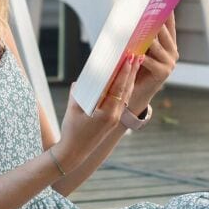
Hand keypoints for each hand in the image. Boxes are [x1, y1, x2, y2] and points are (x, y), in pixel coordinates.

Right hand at [53, 54, 143, 171]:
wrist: (73, 153)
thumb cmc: (71, 130)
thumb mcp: (73, 109)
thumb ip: (78, 93)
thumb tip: (81, 80)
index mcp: (107, 113)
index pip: (118, 88)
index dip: (124, 73)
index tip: (129, 59)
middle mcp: (114, 115)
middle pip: (126, 90)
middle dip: (131, 72)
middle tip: (136, 55)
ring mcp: (115, 118)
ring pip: (126, 95)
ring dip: (130, 79)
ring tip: (134, 64)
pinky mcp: (112, 120)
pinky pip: (121, 101)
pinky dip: (124, 89)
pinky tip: (125, 80)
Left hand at [131, 13, 177, 111]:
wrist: (137, 93)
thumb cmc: (136, 67)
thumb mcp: (140, 48)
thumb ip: (141, 34)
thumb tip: (131, 13)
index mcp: (169, 42)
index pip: (169, 22)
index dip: (165, 9)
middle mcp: (172, 51)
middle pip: (162, 30)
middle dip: (151, 19)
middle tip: (141, 7)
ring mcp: (169, 62)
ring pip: (155, 43)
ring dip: (142, 35)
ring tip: (133, 25)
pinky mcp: (163, 72)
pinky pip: (148, 59)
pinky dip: (138, 54)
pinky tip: (129, 49)